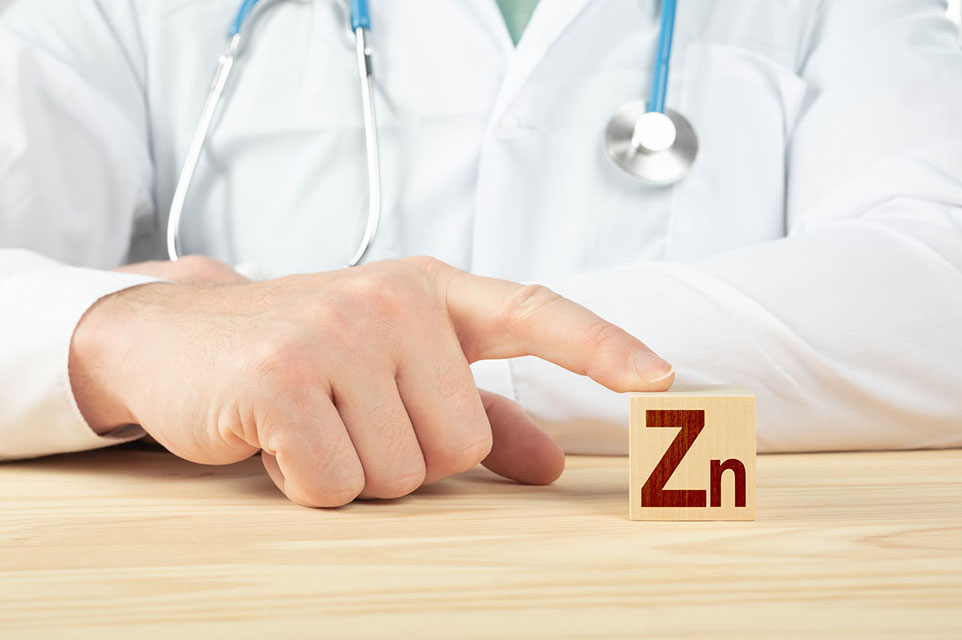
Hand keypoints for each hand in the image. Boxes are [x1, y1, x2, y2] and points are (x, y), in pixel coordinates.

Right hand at [71, 256, 673, 505]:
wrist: (175, 334)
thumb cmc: (300, 350)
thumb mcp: (392, 366)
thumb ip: (476, 409)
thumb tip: (547, 463)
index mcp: (429, 291)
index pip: (535, 313)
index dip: (602, 348)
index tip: (662, 380)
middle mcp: (392, 300)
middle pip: (462, 445)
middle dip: (408, 454)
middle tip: (349, 414)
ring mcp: (336, 333)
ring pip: (402, 473)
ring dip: (354, 468)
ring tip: (310, 419)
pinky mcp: (282, 377)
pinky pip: (334, 484)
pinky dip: (305, 480)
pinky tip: (274, 435)